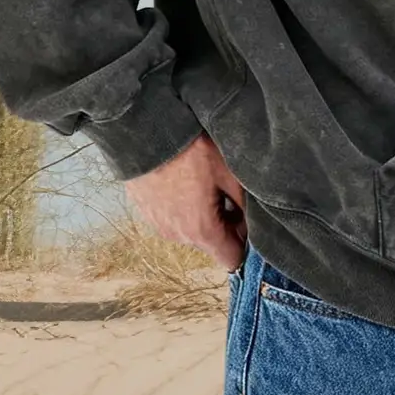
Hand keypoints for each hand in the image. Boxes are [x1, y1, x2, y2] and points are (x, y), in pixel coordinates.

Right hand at [124, 132, 248, 271]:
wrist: (145, 135)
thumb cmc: (189, 151)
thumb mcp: (228, 171)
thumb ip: (243, 204)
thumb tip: (248, 222)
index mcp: (202, 230)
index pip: (232, 259)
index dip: (244, 241)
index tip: (246, 220)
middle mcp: (180, 236)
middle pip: (212, 244)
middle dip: (224, 225)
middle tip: (226, 192)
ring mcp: (161, 227)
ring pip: (193, 232)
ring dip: (203, 216)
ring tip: (203, 183)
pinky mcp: (148, 215)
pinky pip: (174, 221)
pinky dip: (183, 209)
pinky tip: (185, 182)